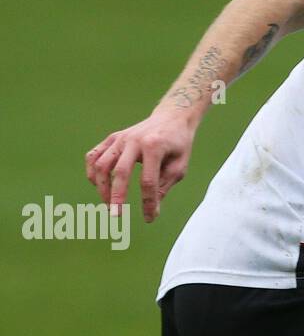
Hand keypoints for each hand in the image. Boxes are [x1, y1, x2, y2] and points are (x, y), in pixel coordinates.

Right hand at [85, 108, 195, 222]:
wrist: (171, 118)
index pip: (148, 181)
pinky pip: (94, 155)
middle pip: (120, 172)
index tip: (150, 218)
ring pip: (101, 164)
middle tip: (116, 216)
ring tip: (108, 203)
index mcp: (154, 146)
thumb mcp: (179, 167)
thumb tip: (151, 208)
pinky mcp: (112, 138)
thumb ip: (164, 186)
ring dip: (101, 187)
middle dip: (117, 197)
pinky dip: (92, 172)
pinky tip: (98, 185)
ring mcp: (120, 138)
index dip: (148, 202)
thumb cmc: (177, 145)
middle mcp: (134, 141)